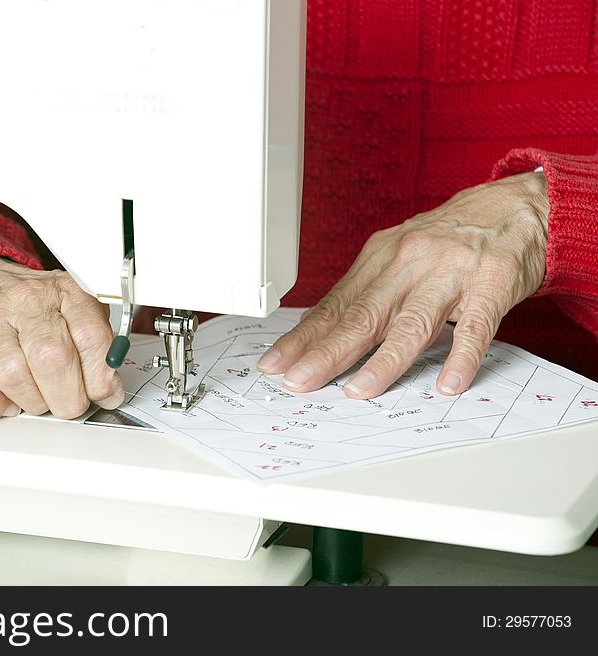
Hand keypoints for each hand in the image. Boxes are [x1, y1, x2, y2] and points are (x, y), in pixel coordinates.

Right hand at [0, 253, 123, 418]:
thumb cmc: (29, 305)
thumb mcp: (74, 308)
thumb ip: (98, 344)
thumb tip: (110, 388)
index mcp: (62, 292)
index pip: (91, 338)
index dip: (102, 377)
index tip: (104, 393)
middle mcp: (24, 303)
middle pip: (53, 358)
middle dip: (69, 398)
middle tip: (70, 404)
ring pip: (13, 375)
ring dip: (33, 402)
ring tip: (39, 400)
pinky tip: (7, 400)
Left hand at [257, 172, 549, 398]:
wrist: (514, 207)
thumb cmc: (448, 239)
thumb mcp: (398, 256)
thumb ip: (367, 294)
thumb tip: (321, 334)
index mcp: (380, 258)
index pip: (334, 306)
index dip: (302, 338)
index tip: (275, 363)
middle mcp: (409, 263)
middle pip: (361, 316)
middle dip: (325, 353)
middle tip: (299, 381)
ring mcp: (450, 274)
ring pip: (411, 324)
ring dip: (383, 362)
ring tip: (358, 391)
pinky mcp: (491, 286)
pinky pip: (475, 328)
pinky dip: (461, 358)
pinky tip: (447, 384)